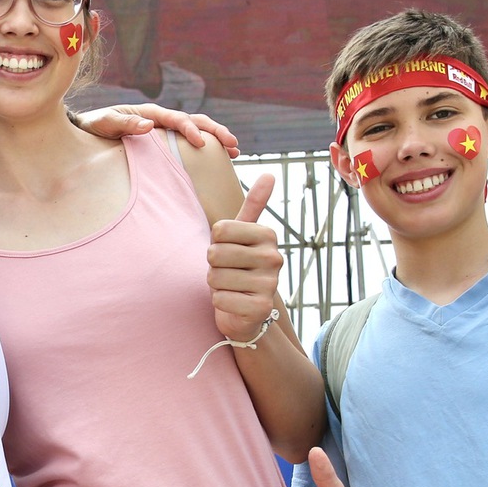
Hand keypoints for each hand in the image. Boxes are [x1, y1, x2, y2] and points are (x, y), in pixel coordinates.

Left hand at [79, 103, 239, 157]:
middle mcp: (161, 120)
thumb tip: (149, 125)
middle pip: (195, 121)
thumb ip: (125, 123)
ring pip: (197, 131)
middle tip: (232, 144)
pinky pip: (187, 145)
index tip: (201, 143)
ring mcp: (164, 131)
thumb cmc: (95, 127)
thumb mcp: (105, 123)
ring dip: (216, 140)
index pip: (176, 119)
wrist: (87, 132)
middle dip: (215, 131)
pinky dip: (205, 150)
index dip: (190, 129)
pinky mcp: (164, 144)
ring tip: (234, 152)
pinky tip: (217, 162)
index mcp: (150, 113)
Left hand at [208, 174, 282, 341]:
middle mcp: (274, 257)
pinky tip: (233, 303)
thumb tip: (269, 174)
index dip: (215, 243)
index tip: (228, 252)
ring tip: (231, 288)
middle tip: (227, 273)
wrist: (245, 312)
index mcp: (268, 235)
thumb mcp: (243, 236)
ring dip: (216, 286)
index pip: (220, 229)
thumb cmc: (238, 269)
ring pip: (215, 277)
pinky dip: (220, 303)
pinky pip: (220, 299)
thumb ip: (253, 206)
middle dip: (213, 266)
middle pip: (215, 253)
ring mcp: (270, 284)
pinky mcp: (260, 308)